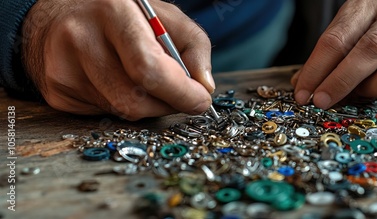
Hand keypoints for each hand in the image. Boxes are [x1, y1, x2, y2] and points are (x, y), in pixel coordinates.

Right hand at [22, 0, 213, 120]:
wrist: (59, 16)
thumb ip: (194, 45)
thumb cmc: (120, 16)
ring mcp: (63, 68)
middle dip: (169, 104)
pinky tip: (120, 84)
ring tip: (150, 85)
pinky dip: (125, 106)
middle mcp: (81, 39)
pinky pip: (105, 114)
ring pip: (122, 111)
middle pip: (135, 99)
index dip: (181, 92)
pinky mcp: (57, 92)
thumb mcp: (163, 16)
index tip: (201, 100)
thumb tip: (205, 87)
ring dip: (149, 107)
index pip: (149, 67)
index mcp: (113, 12)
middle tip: (183, 97)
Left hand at [292, 0, 376, 108]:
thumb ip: (332, 56)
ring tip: (367, 91)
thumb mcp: (355, 31)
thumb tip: (302, 86)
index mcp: (373, 0)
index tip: (303, 93)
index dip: (318, 68)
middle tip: (323, 102)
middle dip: (343, 80)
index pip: (339, 35)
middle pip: (373, 47)